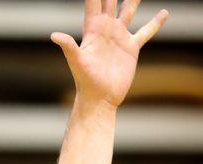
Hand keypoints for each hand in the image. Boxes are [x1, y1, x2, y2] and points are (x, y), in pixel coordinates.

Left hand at [52, 0, 167, 107]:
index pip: (93, 2)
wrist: (100, 99)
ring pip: (127, 11)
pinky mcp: (131, 48)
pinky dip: (154, 23)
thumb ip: (69, 47)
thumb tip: (54, 35)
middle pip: (110, 1)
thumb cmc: (86, 82)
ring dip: (132, 0)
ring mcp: (119, 37)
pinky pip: (145, 32)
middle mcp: (106, 29)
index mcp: (93, 29)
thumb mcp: (77, 62)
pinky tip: (163, 13)